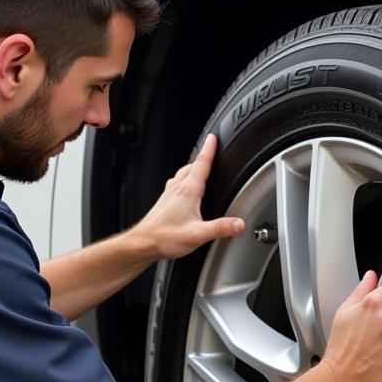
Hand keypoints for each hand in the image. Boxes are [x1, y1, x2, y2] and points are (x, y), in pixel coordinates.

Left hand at [132, 135, 245, 259]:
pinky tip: (184, 188)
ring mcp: (169, 195)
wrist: (142, 244)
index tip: (214, 137)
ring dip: (192, 168)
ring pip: (183, 174)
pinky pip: (176, 184)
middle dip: (203, 157)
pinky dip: (183, 179)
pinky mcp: (164, 202)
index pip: (201, 164)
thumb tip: (239, 224)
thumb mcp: (197, 235)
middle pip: (192, 166)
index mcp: (188, 192)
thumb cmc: (164, 238)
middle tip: (211, 150)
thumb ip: (220, 228)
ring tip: (200, 166)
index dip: (209, 149)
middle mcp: (177, 189)